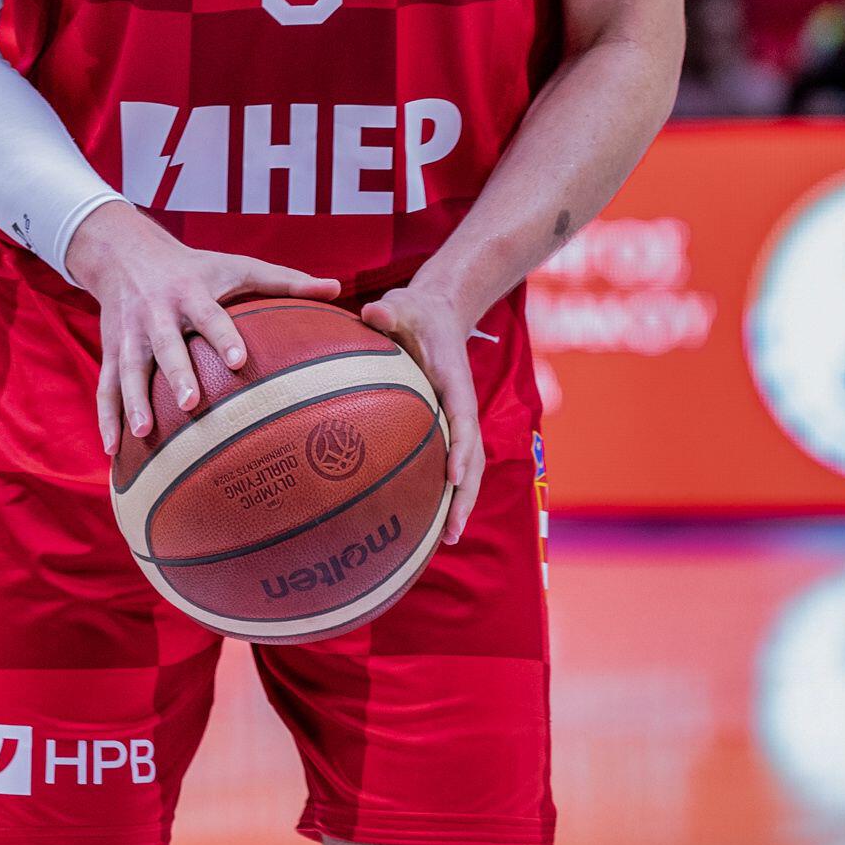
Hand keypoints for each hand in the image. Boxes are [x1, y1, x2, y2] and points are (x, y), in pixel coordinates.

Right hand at [66, 200, 339, 454]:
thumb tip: (336, 288)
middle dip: (176, 372)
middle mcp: (157, 313)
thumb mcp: (237, 266)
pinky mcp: (111, 350)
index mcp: (191, 293)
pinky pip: (106, 386)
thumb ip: (285, 280)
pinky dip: (106, 417)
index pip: (210, 316)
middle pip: (165, 344)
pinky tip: (113, 449)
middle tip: (192, 403)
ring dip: (134, 401)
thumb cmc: (197, 267)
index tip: (238, 360)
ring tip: (144, 434)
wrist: (126, 253)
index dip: (223, 336)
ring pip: (129, 369)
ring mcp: (129, 334)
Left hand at [358, 280, 486, 545]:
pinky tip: (428, 520)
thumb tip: (372, 313)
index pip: (461, 418)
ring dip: (461, 502)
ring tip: (446, 540)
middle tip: (450, 531)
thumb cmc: (417, 311)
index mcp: (454, 381)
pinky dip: (448, 491)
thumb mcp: (403, 304)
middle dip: (465, 494)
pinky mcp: (447, 425)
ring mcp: (457, 418)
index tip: (452, 477)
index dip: (460, 448)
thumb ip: (389, 311)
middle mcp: (462, 406)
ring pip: (467, 466)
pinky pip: (452, 461)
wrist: (441, 312)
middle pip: (472, 456)